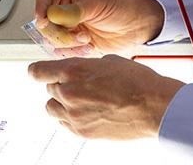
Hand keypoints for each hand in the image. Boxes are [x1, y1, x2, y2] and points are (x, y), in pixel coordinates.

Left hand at [28, 55, 184, 139]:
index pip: (38, 72)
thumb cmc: (137, 81)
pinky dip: (71, 116)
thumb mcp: (109, 61)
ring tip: (82, 99)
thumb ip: (86, 66)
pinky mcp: (82, 131)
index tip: (39, 72)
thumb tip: (77, 71)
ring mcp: (74, 115)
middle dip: (60, 85)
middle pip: (49, 89)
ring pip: (52, 107)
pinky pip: (64, 123)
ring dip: (62, 102)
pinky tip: (89, 111)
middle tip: (79, 84)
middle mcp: (69, 93)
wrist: (153, 106)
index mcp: (74, 71)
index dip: (38, 71)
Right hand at [34, 0, 165, 55]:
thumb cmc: (121, 7)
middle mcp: (64, 12)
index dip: (40, 10)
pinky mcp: (74, 45)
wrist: (135, 26)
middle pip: (44, 24)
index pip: (44, 0)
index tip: (43, 21)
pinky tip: (89, 47)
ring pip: (52, 40)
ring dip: (68, 44)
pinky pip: (63, 52)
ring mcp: (68, 29)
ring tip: (86, 39)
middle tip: (76, 34)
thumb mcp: (98, 3)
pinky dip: (74, 53)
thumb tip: (52, 14)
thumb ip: (74, 10)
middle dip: (59, 32)